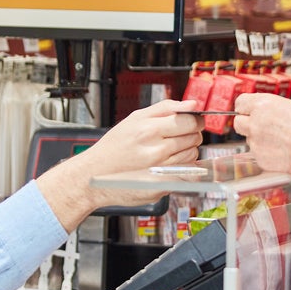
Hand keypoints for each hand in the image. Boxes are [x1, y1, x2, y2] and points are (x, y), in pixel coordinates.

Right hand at [37, 99, 203, 227]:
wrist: (95, 174)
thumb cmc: (114, 146)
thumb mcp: (135, 118)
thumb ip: (166, 108)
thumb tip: (192, 104)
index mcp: (149, 130)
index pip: (189, 121)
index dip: (195, 119)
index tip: (192, 120)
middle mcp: (156, 151)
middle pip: (194, 138)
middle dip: (191, 133)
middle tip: (177, 134)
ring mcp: (160, 171)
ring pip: (192, 155)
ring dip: (187, 150)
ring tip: (168, 149)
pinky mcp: (162, 186)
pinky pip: (185, 171)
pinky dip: (182, 165)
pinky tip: (167, 162)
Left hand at [230, 94, 290, 174]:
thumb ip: (282, 108)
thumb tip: (281, 111)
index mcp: (265, 105)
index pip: (240, 102)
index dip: (246, 107)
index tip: (250, 109)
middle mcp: (256, 122)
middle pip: (238, 122)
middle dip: (248, 124)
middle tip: (263, 126)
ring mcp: (257, 143)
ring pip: (249, 140)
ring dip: (259, 139)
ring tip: (280, 141)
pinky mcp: (261, 159)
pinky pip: (258, 154)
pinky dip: (267, 153)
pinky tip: (283, 152)